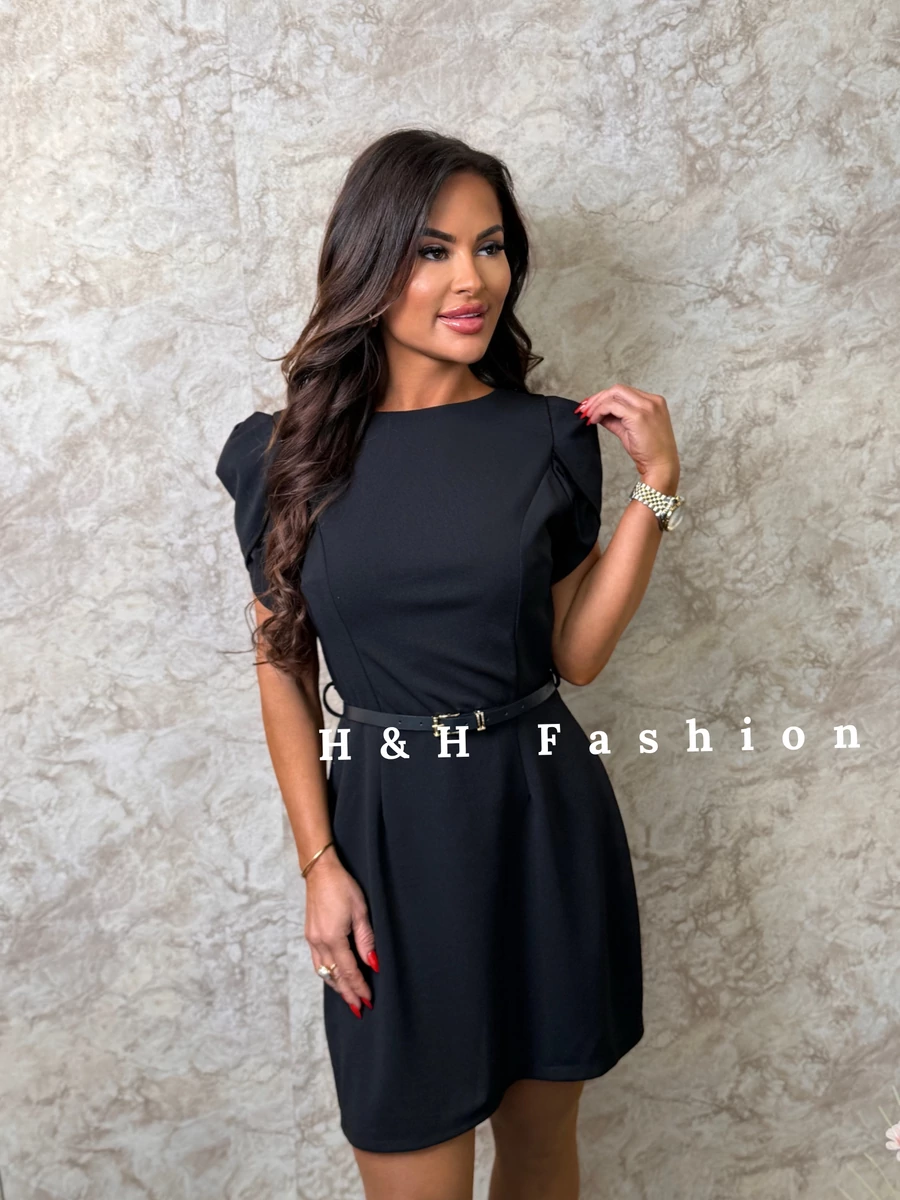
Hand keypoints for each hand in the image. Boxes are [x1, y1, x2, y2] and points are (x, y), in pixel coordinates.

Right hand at [304, 854, 377, 1017]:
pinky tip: (335, 977)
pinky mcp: (310, 934)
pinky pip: (317, 962)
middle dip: (347, 993)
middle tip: (359, 1009)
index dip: (359, 987)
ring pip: (324, 972)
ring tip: (348, 998)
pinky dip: (328, 974)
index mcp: (333, 938)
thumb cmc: (342, 886)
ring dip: (337, 986)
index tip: (368, 1000)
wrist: (320, 871)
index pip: (349, 971)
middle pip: (335, 976)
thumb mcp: (360, 911)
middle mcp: (319, 942)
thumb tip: (373, 965)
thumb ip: (366, 941)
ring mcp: (312, 939)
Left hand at [577, 384, 679, 492]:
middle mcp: (652, 401)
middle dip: (598, 398)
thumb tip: (598, 414)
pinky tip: (594, 420)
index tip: (591, 406)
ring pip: (614, 394)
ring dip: (597, 404)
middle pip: (618, 389)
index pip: (624, 392)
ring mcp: (646, 407)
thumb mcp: (630, 431)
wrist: (661, 466)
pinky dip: (600, 411)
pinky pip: (612, 406)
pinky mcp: (638, 416)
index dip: (605, 397)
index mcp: (654, 402)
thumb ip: (616, 419)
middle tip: (584, 409)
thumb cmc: (649, 452)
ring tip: (587, 416)